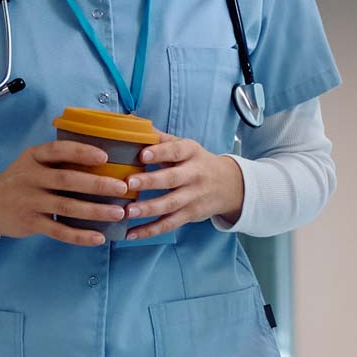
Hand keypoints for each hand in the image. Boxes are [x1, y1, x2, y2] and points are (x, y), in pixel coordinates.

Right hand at [0, 139, 131, 245]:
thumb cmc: (22, 179)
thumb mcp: (32, 161)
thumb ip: (59, 159)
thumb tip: (105, 156)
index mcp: (34, 157)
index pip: (58, 150)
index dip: (82, 152)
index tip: (105, 157)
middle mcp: (31, 178)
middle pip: (67, 180)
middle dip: (98, 185)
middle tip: (123, 188)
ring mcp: (29, 201)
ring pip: (66, 207)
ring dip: (95, 211)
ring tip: (118, 213)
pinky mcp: (30, 223)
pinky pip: (58, 231)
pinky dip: (80, 236)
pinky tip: (99, 238)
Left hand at [118, 134, 245, 240]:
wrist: (229, 185)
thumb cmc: (196, 162)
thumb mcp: (184, 146)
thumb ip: (160, 139)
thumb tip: (131, 123)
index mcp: (191, 153)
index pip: (176, 151)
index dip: (160, 152)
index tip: (142, 154)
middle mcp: (194, 175)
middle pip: (172, 179)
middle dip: (150, 182)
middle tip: (129, 183)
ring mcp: (193, 197)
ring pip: (170, 204)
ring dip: (148, 209)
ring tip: (127, 212)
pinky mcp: (190, 215)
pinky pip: (169, 224)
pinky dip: (150, 230)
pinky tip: (131, 233)